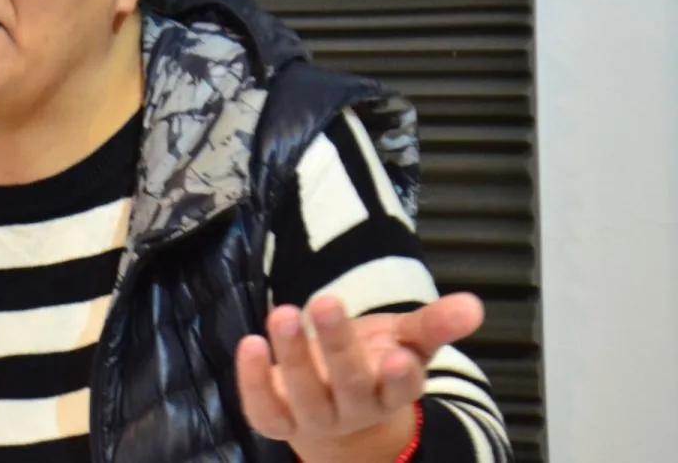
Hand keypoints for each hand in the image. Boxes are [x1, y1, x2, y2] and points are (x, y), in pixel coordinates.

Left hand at [235, 292, 483, 461]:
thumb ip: (435, 323)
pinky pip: (264, 409)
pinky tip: (249, 344)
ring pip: (306, 394)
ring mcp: (315, 418)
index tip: (396, 355)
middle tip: (326, 302)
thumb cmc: (374, 363)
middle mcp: (355, 409)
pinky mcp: (278, 419)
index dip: (399, 375)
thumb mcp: (406, 339)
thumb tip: (473, 305)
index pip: (401, 388)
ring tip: (282, 314)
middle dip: (337, 345)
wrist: (338, 414)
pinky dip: (253, 381)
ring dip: (293, 355)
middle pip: (350, 384)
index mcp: (392, 391)